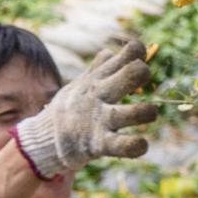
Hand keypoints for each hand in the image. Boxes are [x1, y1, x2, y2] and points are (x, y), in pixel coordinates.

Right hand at [11, 35, 156, 180]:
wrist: (47, 136)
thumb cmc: (72, 108)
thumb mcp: (83, 84)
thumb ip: (99, 68)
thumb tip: (110, 51)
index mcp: (98, 79)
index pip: (122, 57)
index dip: (135, 51)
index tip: (139, 53)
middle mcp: (100, 96)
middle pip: (129, 76)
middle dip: (140, 72)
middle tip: (143, 76)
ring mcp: (100, 120)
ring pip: (130, 114)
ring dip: (145, 112)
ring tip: (150, 112)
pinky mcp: (99, 144)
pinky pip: (121, 145)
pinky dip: (135, 145)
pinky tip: (142, 144)